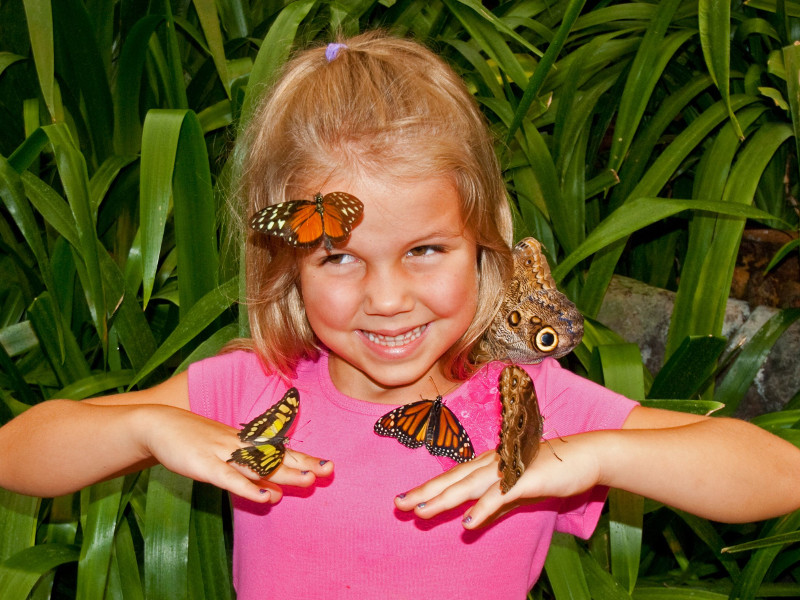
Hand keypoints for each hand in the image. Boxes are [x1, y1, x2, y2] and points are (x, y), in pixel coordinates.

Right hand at [138, 404, 332, 503]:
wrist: (159, 424)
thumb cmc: (193, 440)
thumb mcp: (223, 452)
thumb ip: (246, 471)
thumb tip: (272, 490)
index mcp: (244, 442)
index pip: (279, 451)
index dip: (303, 458)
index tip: (327, 465)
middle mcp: (239, 446)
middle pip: (276, 456)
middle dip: (303, 464)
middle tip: (329, 470)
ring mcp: (223, 454)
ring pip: (258, 465)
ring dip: (283, 473)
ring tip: (309, 481)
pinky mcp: (205, 465)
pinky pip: (230, 478)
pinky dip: (249, 489)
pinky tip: (266, 497)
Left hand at [394, 433, 602, 527]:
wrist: (585, 456)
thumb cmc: (550, 470)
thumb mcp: (516, 491)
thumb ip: (493, 506)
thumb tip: (469, 521)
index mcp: (488, 465)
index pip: (452, 478)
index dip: (428, 488)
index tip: (404, 499)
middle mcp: (492, 464)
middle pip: (452, 480)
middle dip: (424, 492)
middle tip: (397, 504)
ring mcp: (507, 469)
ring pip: (468, 486)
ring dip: (443, 499)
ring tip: (420, 512)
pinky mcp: (524, 479)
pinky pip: (499, 495)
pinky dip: (481, 509)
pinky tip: (466, 522)